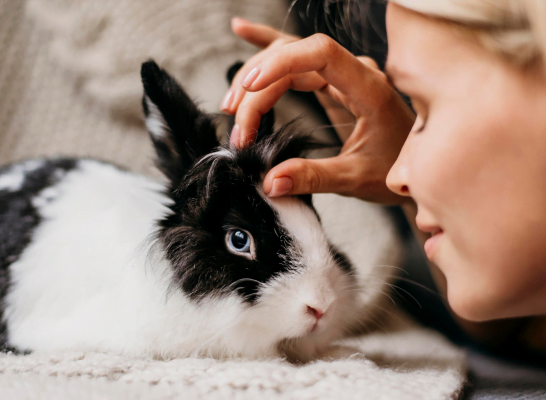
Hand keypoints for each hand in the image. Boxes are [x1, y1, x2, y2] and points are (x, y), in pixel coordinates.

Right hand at [223, 18, 414, 203]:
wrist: (415, 168)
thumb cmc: (395, 168)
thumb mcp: (356, 178)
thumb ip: (314, 177)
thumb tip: (270, 181)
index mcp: (368, 88)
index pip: (319, 53)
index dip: (280, 63)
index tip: (250, 88)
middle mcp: (354, 73)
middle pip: (294, 59)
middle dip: (258, 89)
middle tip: (239, 129)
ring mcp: (342, 75)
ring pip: (289, 60)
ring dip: (256, 79)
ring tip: (232, 108)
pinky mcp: (332, 84)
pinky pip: (296, 60)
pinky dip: (269, 49)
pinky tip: (243, 32)